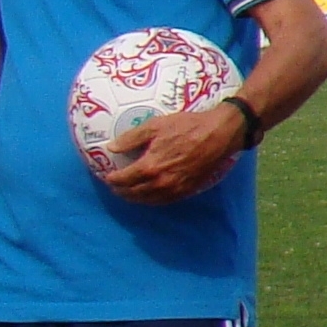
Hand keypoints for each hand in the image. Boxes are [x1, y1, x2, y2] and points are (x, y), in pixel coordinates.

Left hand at [107, 98, 245, 204]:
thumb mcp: (155, 126)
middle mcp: (160, 182)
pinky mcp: (188, 190)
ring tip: (129, 193)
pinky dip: (152, 200)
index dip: (112, 179)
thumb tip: (111, 147)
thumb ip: (131, 138)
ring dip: (135, 198)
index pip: (123, 179)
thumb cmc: (187, 126)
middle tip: (115, 186)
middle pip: (133, 193)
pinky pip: (165, 201)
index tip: (107, 176)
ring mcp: (175, 188)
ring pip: (148, 200)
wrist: (219, 134)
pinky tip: (150, 195)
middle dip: (121, 191)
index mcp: (149, 166)